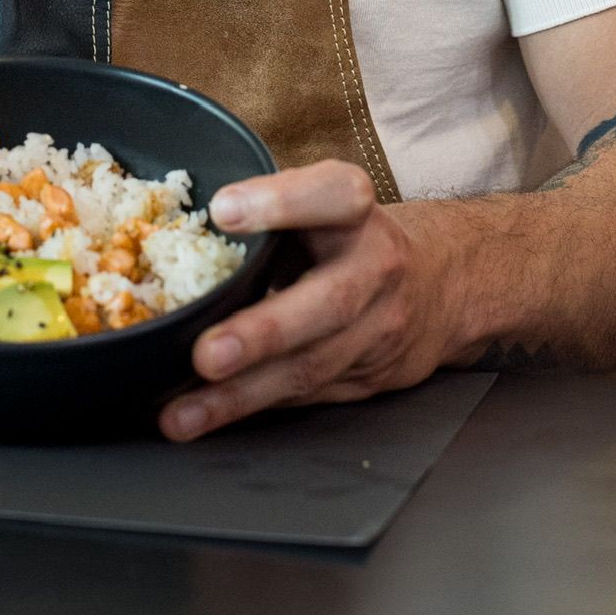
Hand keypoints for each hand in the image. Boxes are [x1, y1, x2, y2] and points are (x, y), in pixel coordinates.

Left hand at [159, 162, 459, 439]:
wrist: (439, 285)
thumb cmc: (350, 237)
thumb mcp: (322, 202)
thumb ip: (269, 207)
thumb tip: (176, 228)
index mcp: (356, 212)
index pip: (331, 196)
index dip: (280, 202)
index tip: (222, 212)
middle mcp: (375, 269)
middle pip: (328, 303)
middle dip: (263, 334)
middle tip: (206, 355)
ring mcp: (378, 330)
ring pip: (311, 367)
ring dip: (242, 395)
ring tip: (183, 412)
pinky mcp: (368, 379)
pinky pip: (304, 396)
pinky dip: (251, 408)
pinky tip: (204, 417)